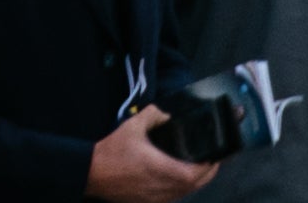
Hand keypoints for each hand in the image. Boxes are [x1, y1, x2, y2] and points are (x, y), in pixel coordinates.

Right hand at [84, 110, 215, 199]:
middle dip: (207, 169)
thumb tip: (166, 113)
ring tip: (190, 163)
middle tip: (206, 155)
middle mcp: (174, 189)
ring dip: (194, 178)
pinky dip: (178, 185)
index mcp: (174, 172)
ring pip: (189, 190)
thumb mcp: (132, 126)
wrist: (92, 174)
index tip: (215, 150)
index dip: (214, 160)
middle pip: (202, 182)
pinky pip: (175, 194)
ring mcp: (165, 199)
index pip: (206, 169)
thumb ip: (153, 115)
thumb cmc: (113, 152)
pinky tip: (169, 174)